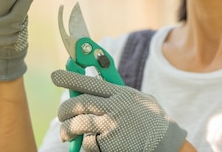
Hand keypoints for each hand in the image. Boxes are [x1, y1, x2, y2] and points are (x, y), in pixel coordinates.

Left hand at [51, 69, 186, 151]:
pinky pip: (88, 143)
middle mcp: (114, 107)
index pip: (90, 82)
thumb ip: (118, 93)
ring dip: (67, 130)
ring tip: (66, 135)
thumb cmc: (152, 122)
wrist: (167, 144)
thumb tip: (93, 87)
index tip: (55, 76)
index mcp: (120, 93)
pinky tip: (92, 145)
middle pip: (78, 103)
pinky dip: (86, 145)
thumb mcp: (139, 100)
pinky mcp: (109, 144)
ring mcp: (111, 126)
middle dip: (64, 109)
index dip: (70, 78)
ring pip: (77, 124)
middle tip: (61, 114)